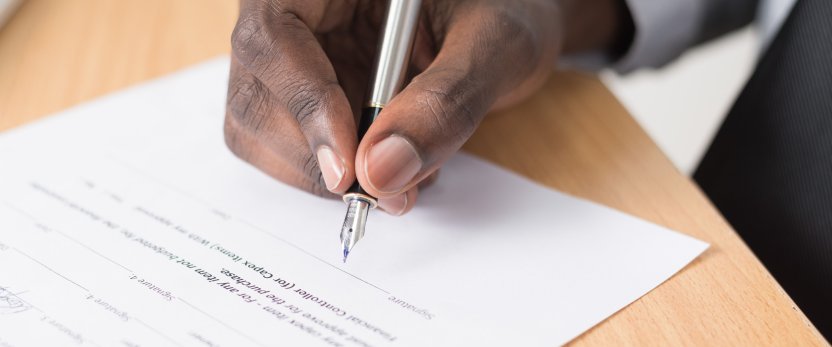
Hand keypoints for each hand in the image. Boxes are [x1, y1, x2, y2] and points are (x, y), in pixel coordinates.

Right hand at [225, 0, 628, 214]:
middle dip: (313, 155)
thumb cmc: (508, 9)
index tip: (348, 170)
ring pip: (259, 126)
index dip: (304, 105)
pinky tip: (386, 165)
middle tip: (384, 191)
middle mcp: (299, 10)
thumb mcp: (497, 44)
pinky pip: (289, 145)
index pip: (274, 33)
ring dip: (320, 173)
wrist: (510, 21)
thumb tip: (382, 172)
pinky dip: (332, 174)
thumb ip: (446, 102)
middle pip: (254, 89)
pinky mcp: (305, 93)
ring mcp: (296, 55)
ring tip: (399, 177)